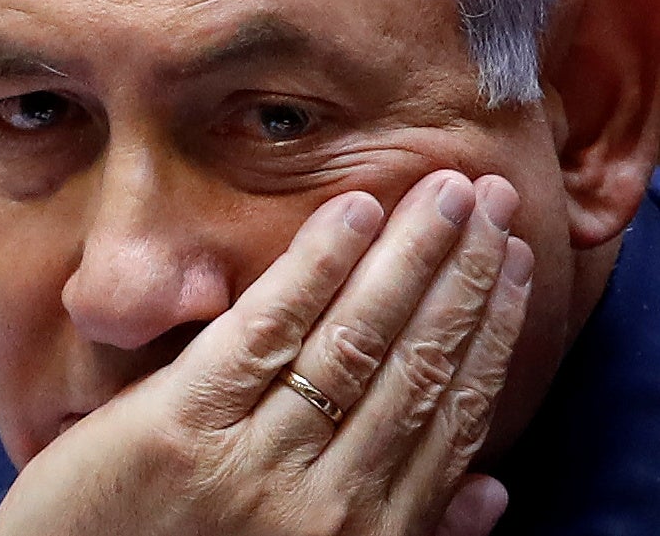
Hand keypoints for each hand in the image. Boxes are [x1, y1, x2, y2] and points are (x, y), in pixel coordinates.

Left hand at [0, 170, 531, 535]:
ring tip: (446, 191)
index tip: (513, 263)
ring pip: (355, 341)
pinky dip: (315, 266)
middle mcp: (326, 502)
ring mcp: (252, 462)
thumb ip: (408, 534)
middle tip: (491, 198)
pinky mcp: (179, 426)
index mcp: (367, 534)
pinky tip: (354, 212)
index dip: (492, 329)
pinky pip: (264, 332)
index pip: (452, 413)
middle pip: (415, 364)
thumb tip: (494, 492)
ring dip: (411, 258)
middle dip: (463, 274)